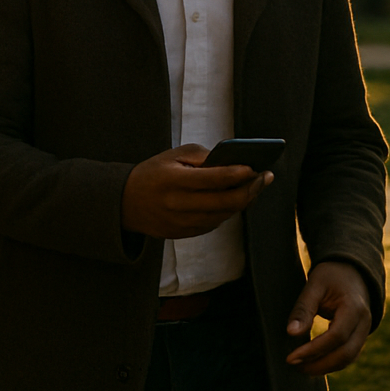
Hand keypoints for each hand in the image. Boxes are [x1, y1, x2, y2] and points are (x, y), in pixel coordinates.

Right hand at [121, 144, 270, 239]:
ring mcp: (181, 222)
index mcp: (172, 180)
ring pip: (224, 215)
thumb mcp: (170, 156)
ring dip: (244, 201)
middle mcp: (177, 204)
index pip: (213, 178)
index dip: (238, 173)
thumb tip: (233, 163)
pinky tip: (233, 200)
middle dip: (251, 189)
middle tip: (265, 177)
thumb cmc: (152, 174)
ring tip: (254, 187)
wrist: (124, 203)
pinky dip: (227, 211)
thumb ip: (201, 156)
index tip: (255, 167)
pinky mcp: (183, 234)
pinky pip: (214, 223)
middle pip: (226, 202)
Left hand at [285, 261, 371, 375]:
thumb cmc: (330, 276)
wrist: (352, 271)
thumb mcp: (313, 286)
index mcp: (354, 309)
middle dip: (319, 364)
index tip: (291, 357)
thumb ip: (303, 309)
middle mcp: (364, 323)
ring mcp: (365, 331)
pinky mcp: (359, 336)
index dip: (313, 350)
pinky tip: (313, 363)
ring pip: (349, 358)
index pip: (336, 336)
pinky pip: (348, 354)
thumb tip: (291, 333)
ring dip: (326, 367)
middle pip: (346, 354)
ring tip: (301, 368)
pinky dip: (332, 362)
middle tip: (293, 365)